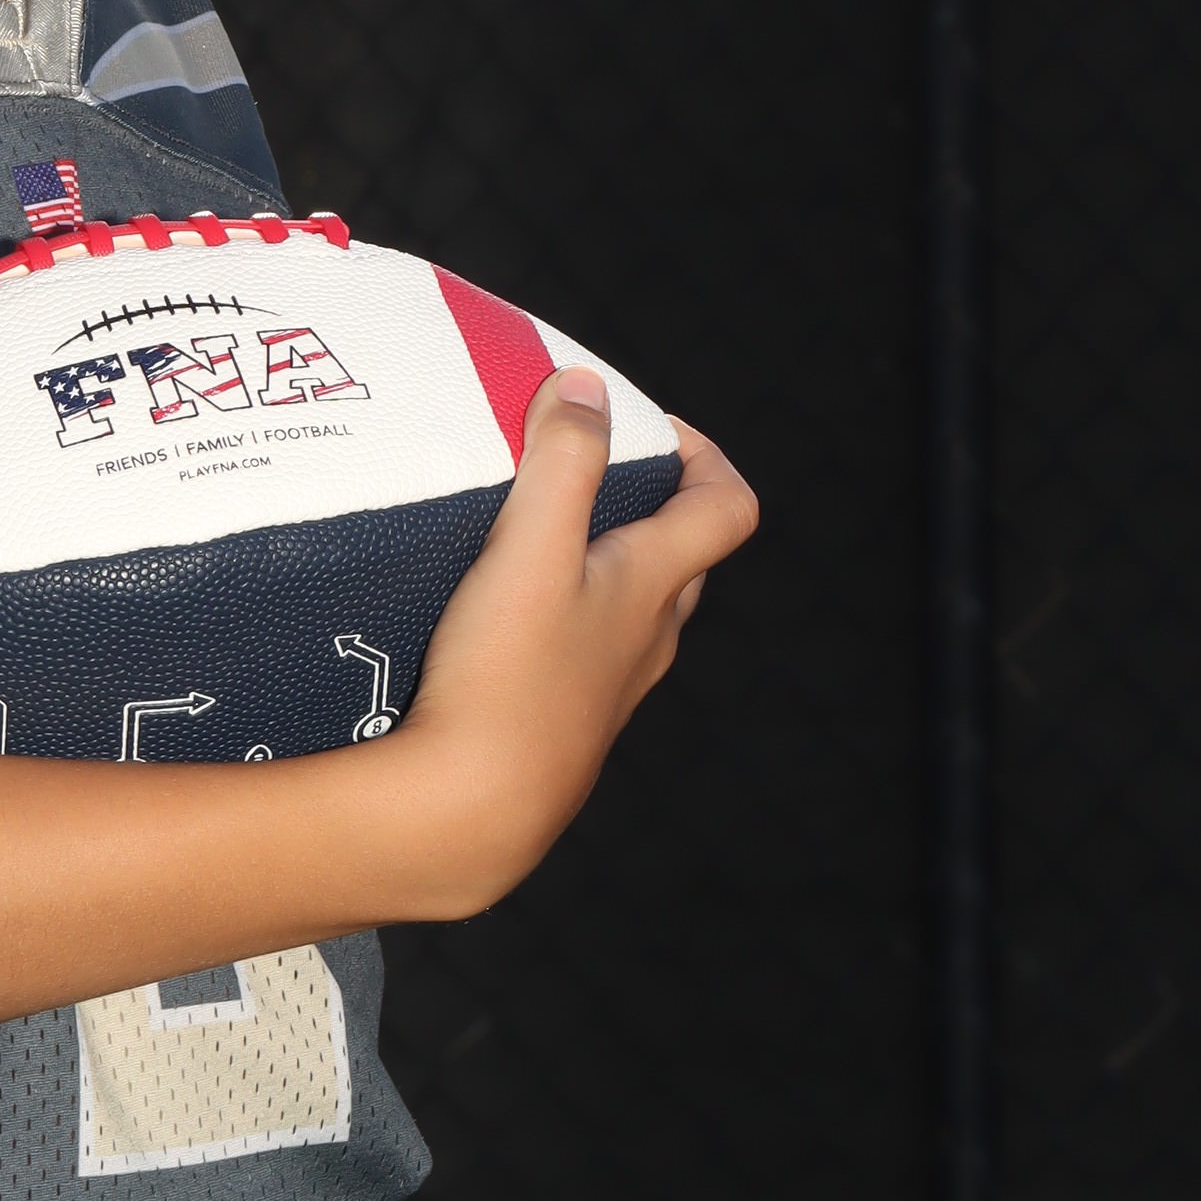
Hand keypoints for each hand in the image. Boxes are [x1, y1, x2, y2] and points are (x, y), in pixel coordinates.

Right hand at [379, 369, 759, 918]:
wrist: (472, 811)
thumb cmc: (506, 678)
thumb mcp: (529, 549)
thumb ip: (562, 461)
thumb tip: (587, 389)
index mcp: (655, 585)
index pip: (728, 508)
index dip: (707, 455)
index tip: (648, 427)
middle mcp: (649, 638)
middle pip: (684, 557)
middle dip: (648, 504)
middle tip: (582, 473)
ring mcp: (612, 689)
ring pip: (634, 611)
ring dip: (601, 565)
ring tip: (528, 540)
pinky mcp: (567, 726)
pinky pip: (586, 656)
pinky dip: (562, 620)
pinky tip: (495, 622)